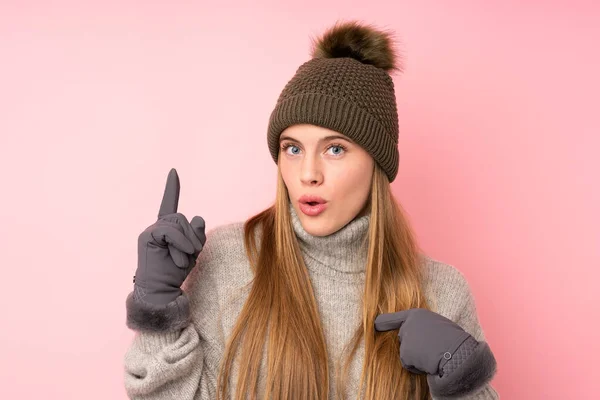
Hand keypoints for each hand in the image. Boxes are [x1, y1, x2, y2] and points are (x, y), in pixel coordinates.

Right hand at [133, 168, 205, 304]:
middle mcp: (157, 227)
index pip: (170, 204)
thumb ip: (196, 235)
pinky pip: (170, 230)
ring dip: (187, 242)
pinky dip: (180, 242)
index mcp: (168, 229)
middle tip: (192, 254)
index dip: (172, 188)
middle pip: (182, 218)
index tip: (174, 171)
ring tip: (183, 259)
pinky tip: (180, 256)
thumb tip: (199, 218)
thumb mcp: (193, 251)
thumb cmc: (175, 272)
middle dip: (192, 236)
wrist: (161, 290)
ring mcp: (150, 231)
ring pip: (178, 222)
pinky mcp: (147, 236)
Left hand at [374, 308, 471, 375]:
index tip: (375, 323)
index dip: (385, 321)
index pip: (397, 317)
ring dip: (417, 357)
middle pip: (403, 338)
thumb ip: (424, 328)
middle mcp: (408, 324)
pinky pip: (408, 364)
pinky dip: (417, 367)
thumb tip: (419, 339)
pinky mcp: (405, 352)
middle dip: (413, 346)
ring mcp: (405, 338)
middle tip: (432, 348)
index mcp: (418, 314)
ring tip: (433, 355)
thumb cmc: (454, 340)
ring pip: (406, 353)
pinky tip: (429, 363)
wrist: (458, 353)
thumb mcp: (439, 325)